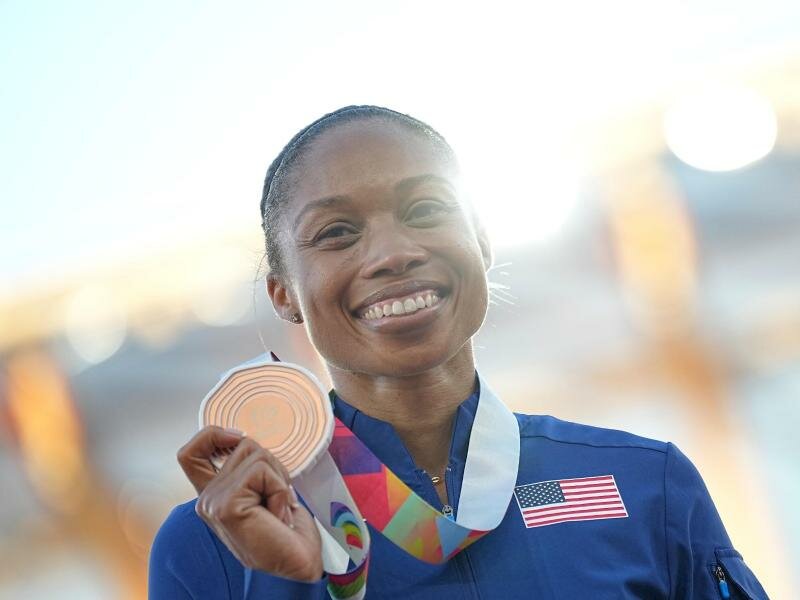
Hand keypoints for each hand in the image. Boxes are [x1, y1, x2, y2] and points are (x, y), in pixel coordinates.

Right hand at [177, 426, 322, 580]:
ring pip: (255, 452)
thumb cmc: (287, 531)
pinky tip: (276, 515)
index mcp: (214, 494)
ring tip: (277, 507)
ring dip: (277, 477)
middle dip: (272, 464)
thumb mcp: (264, 490)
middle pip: (242, 444)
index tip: (240, 438)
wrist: (298, 564)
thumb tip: (247, 439)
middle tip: (277, 497)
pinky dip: (279, 488)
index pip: (191, 452)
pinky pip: (261, 470)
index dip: (213, 434)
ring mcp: (213, 502)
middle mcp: (207, 498)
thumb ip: (249, 469)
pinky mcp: (226, 505)